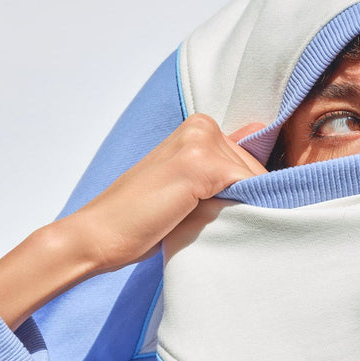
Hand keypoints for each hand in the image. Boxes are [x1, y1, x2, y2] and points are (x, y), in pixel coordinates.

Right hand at [69, 116, 266, 273]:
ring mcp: (201, 142)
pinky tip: (208, 222)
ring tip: (197, 220)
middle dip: (244, 200)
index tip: (219, 209)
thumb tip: (260, 139)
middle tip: (199, 218)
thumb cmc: (142, 218)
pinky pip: (249, 188)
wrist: (99, 234)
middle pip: (257, 170)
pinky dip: (241, 210)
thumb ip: (223, 168)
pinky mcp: (201, 164)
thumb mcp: (188, 188)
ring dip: (241, 207)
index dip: (243, 193)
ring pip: (256, 181)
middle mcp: (202, 126)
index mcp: (198, 127)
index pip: (249, 162)